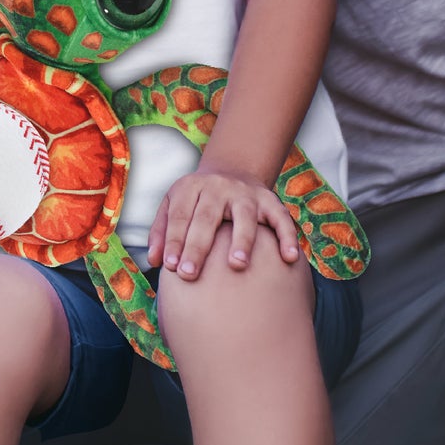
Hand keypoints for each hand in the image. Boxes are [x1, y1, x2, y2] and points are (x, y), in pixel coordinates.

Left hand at [148, 165, 299, 280]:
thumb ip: (161, 231)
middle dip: (197, 246)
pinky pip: (281, 218)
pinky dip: (287, 236)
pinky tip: (290, 258)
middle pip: (207, 217)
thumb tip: (154, 261)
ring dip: (242, 239)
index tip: (170, 268)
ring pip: (245, 215)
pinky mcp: (269, 200)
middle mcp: (219, 187)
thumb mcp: (174, 204)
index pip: (180, 215)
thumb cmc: (198, 200)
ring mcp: (246, 193)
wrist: (232, 170)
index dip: (174, 241)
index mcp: (192, 187)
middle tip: (190, 274)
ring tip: (237, 264)